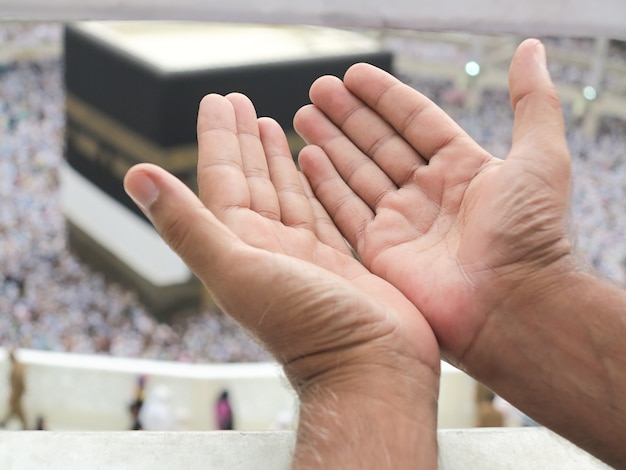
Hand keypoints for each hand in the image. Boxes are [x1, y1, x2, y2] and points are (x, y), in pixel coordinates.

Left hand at [124, 93, 439, 466]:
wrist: (370, 370)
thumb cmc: (306, 327)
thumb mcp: (237, 270)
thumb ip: (187, 225)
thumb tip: (135, 175)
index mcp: (241, 244)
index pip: (222, 179)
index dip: (218, 138)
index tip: (218, 100)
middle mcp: (269, 248)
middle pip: (252, 181)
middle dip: (243, 140)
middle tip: (239, 100)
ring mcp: (305, 255)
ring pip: (285, 193)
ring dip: (275, 158)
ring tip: (271, 122)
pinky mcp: (340, 260)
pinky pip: (321, 210)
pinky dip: (313, 185)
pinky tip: (312, 165)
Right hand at [294, 39, 574, 366]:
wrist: (514, 305)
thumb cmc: (532, 234)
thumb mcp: (541, 155)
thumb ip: (533, 101)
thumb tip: (530, 51)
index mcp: (462, 168)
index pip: (415, 121)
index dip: (384, 96)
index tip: (354, 74)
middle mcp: (428, 194)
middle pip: (379, 144)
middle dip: (348, 116)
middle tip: (318, 88)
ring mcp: (402, 223)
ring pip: (357, 173)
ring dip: (331, 143)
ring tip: (304, 114)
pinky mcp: (380, 252)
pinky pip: (345, 211)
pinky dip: (325, 185)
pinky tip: (306, 158)